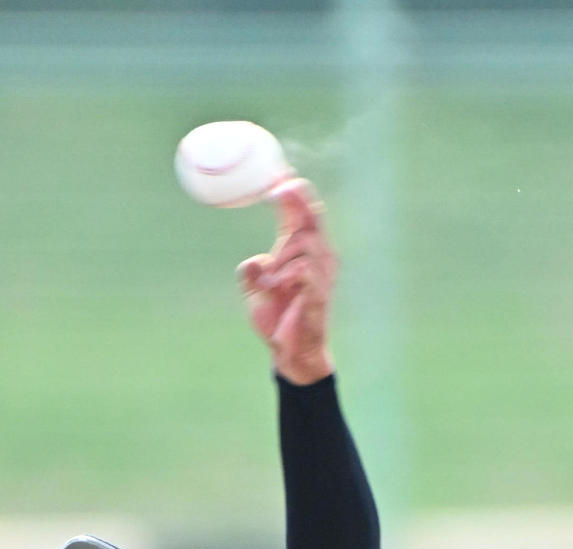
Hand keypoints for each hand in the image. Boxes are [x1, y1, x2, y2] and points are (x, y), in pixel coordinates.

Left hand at [236, 179, 335, 385]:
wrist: (291, 353)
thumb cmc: (277, 319)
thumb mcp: (255, 292)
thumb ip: (250, 273)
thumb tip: (252, 263)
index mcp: (301, 251)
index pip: (300, 212)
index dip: (289, 189)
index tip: (276, 170)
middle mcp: (317, 257)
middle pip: (312, 215)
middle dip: (296, 197)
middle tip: (277, 187)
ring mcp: (322, 274)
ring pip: (305, 241)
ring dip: (281, 255)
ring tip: (267, 282)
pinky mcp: (320, 292)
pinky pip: (304, 269)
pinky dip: (285, 274)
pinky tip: (273, 287)